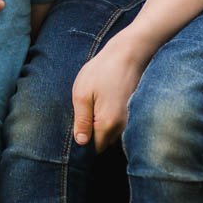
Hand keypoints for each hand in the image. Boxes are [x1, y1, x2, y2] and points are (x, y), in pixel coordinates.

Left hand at [72, 34, 151, 153]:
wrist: (129, 53)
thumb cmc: (102, 71)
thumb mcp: (82, 94)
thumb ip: (82, 121)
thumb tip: (81, 143)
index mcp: (107, 124)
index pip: (93, 148)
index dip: (82, 143)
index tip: (73, 129)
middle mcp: (121, 127)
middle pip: (102, 143)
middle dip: (90, 136)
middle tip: (80, 115)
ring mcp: (128, 121)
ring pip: (109, 134)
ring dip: (98, 127)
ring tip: (89, 107)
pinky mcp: (130, 113)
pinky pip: (115, 125)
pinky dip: (106, 120)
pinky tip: (100, 103)